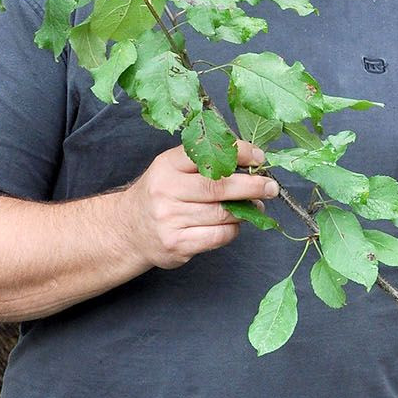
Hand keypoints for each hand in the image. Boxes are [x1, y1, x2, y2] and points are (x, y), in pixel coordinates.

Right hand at [116, 141, 280, 270]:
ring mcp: (170, 219)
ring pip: (223, 213)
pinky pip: (218, 235)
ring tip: (256, 206)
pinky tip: (235, 224)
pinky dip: (233, 229)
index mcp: (167, 166)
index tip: (259, 156)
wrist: (128, 230)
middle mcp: (166, 190)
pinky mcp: (177, 244)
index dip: (238, 153)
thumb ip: (205, 161)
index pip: (207, 153)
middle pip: (219, 187)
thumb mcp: (173, 169)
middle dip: (252, 186)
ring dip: (246, 210)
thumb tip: (251, 161)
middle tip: (270, 186)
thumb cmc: (161, 194)